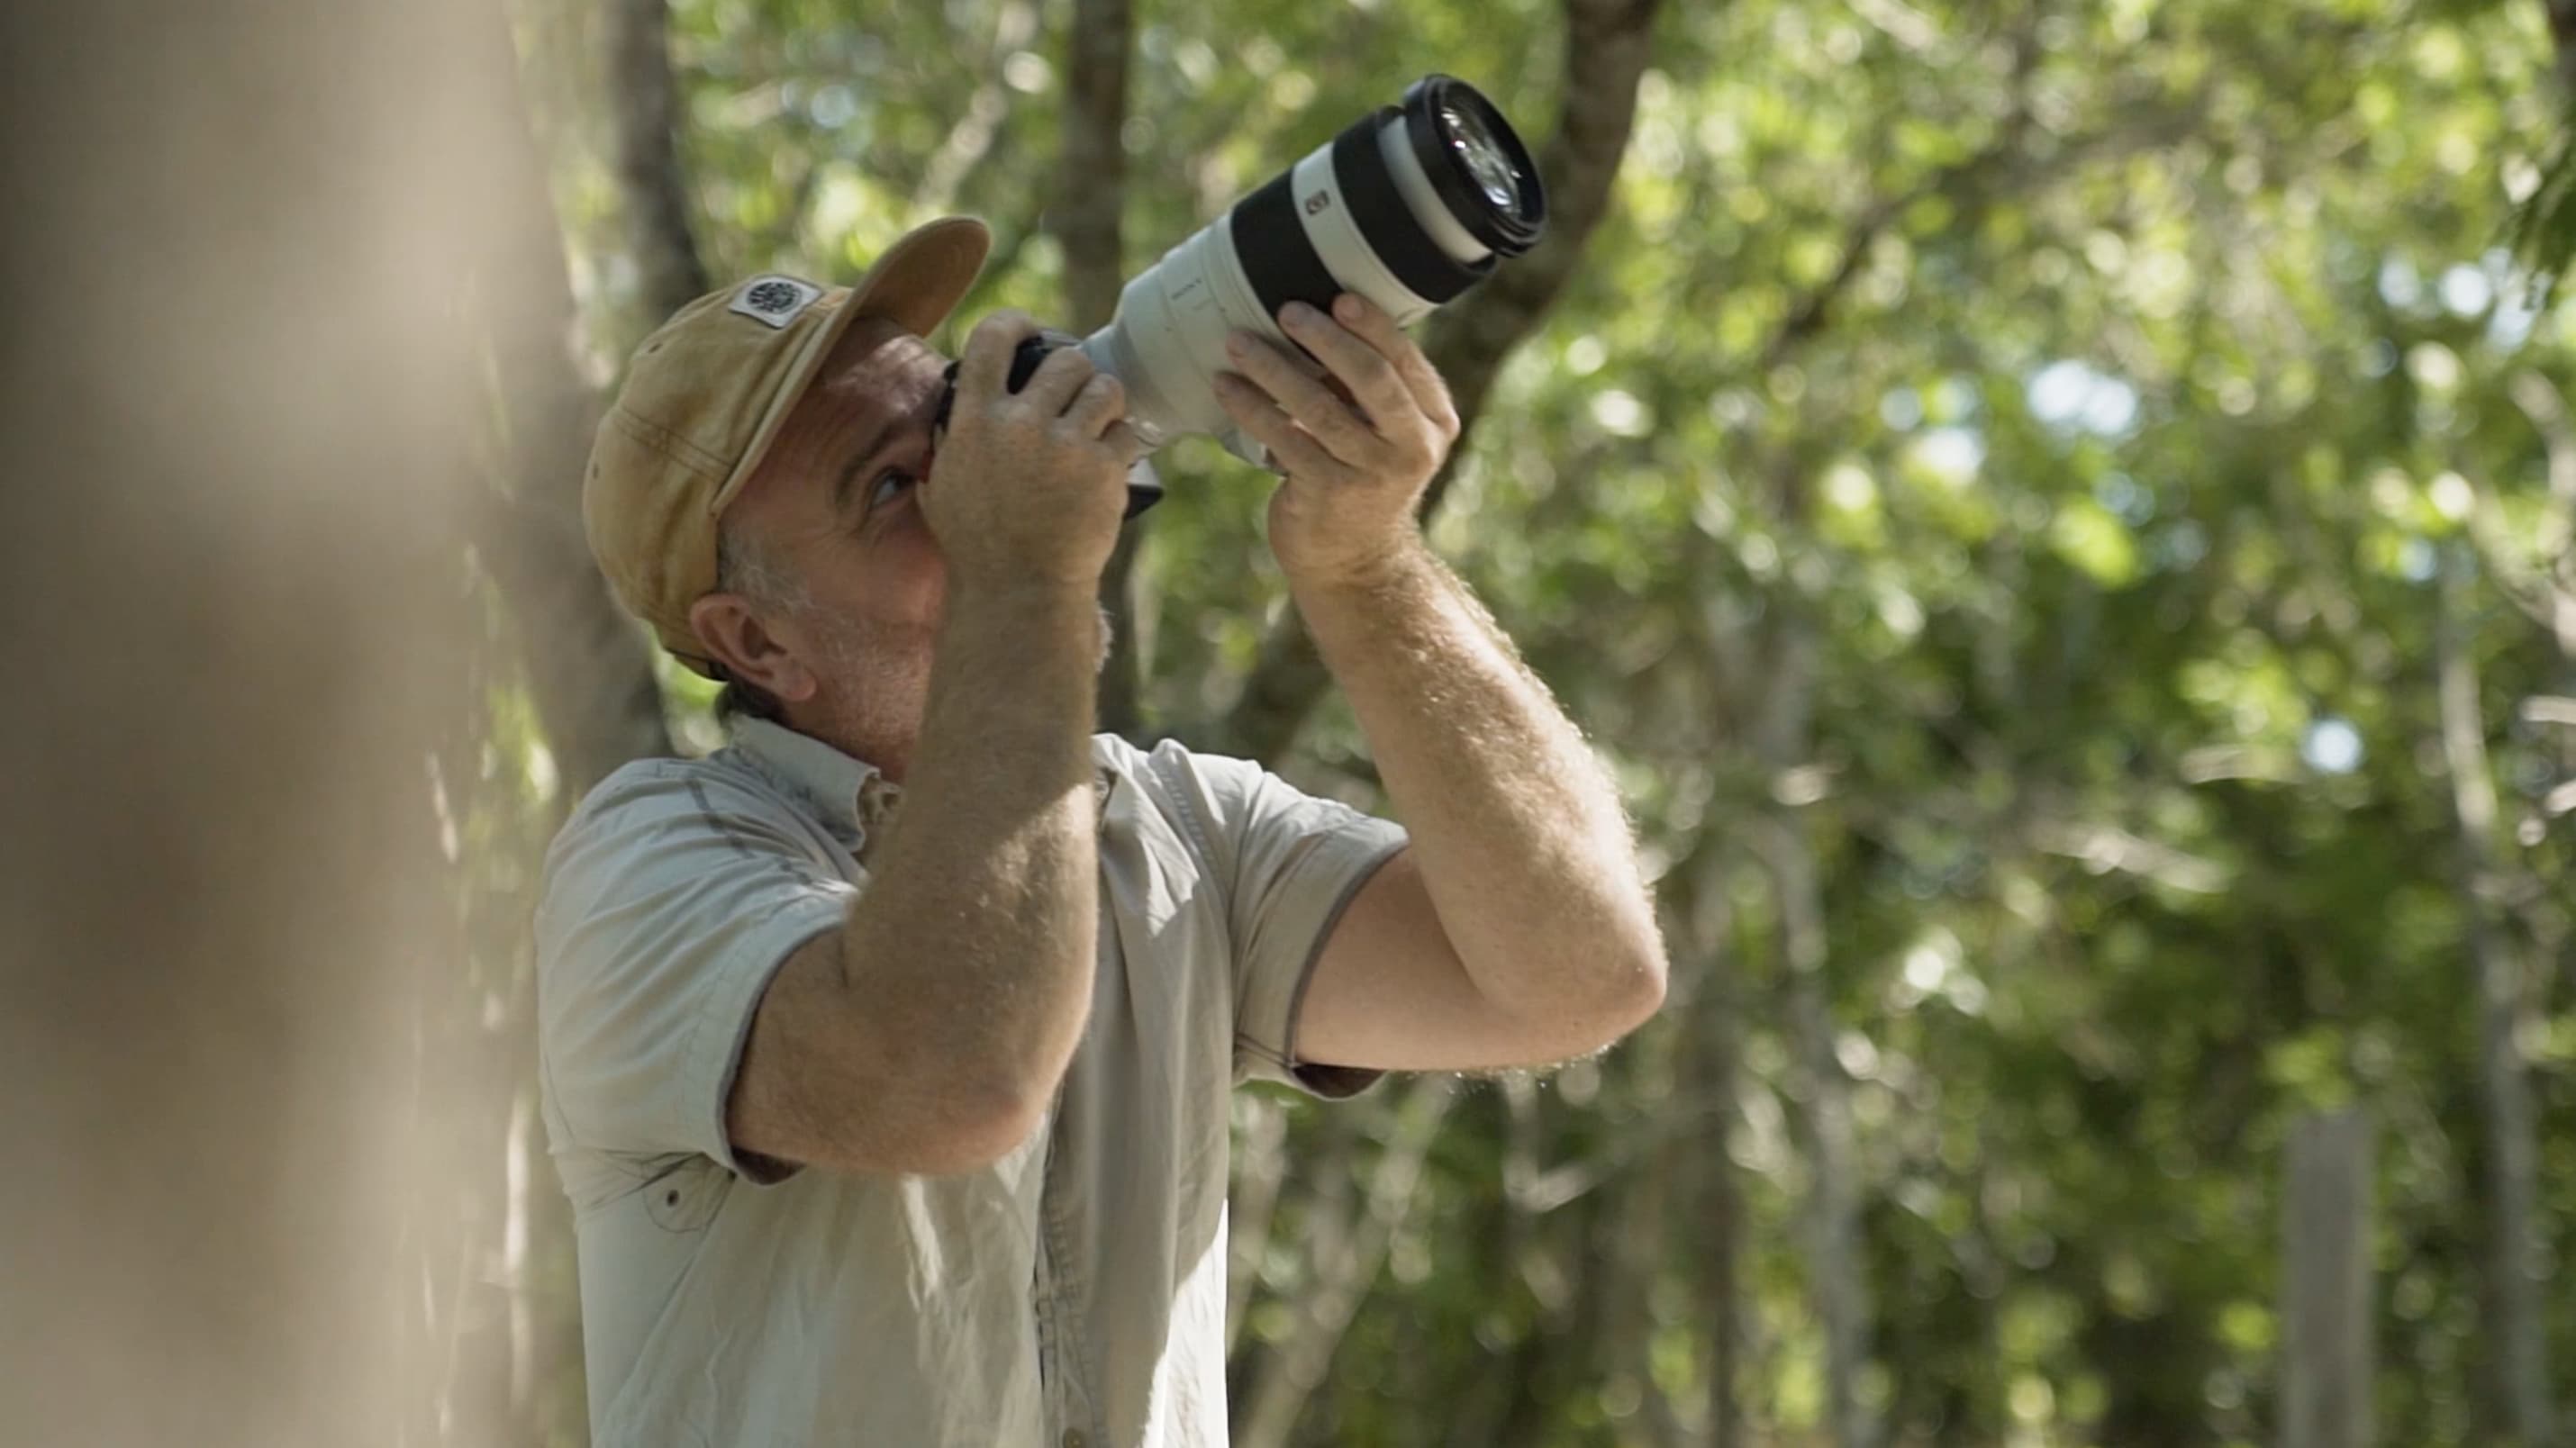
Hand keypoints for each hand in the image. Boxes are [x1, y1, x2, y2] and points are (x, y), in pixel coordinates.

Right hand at [923, 310, 1144, 592]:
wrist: (1018, 590)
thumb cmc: (976, 545)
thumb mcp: (943, 484)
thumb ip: (952, 439)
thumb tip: (959, 409)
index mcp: (975, 419)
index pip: (993, 337)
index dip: (1016, 322)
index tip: (1029, 330)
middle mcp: (1021, 423)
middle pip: (1067, 359)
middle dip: (1075, 373)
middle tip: (1074, 397)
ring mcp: (1067, 445)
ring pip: (1106, 386)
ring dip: (1105, 402)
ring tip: (1098, 424)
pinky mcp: (1105, 470)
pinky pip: (1128, 431)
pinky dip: (1123, 444)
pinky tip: (1110, 462)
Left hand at [1211, 293, 1460, 586]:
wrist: (1355, 560)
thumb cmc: (1362, 478)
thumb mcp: (1385, 433)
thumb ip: (1368, 386)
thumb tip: (1319, 317)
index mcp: (1434, 423)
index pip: (1407, 362)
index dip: (1373, 326)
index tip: (1339, 298)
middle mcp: (1411, 448)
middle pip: (1371, 379)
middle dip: (1326, 339)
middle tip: (1287, 311)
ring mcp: (1372, 474)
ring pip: (1319, 408)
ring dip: (1274, 369)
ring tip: (1239, 343)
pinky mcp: (1328, 494)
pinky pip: (1285, 439)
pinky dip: (1253, 408)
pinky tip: (1228, 387)